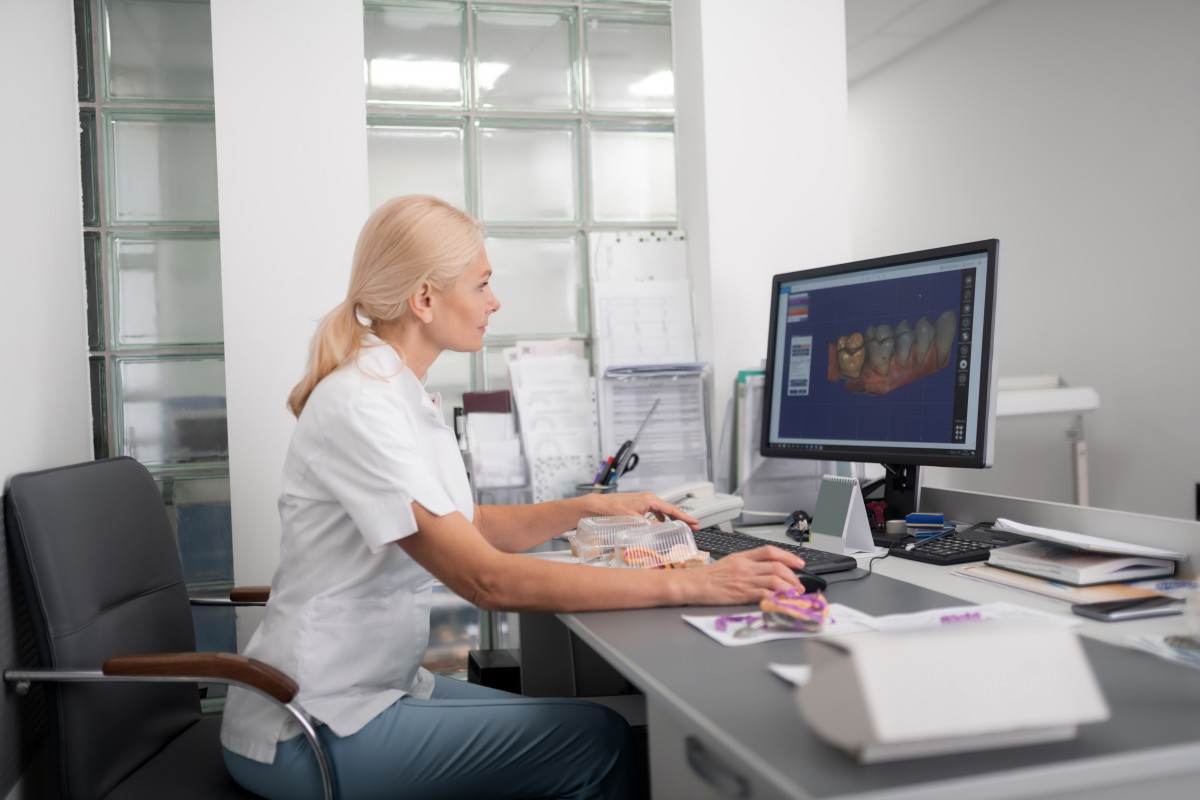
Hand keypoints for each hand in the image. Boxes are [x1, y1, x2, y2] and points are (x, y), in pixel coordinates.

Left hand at [582, 491, 699, 528]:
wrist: (597, 506)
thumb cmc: (612, 510)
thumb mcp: (634, 520)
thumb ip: (650, 526)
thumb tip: (663, 531)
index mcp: (650, 499)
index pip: (672, 509)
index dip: (685, 517)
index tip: (695, 523)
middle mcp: (648, 498)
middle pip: (669, 509)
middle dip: (680, 519)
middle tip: (691, 527)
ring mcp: (643, 501)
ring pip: (662, 511)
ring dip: (670, 519)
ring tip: (677, 527)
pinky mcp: (637, 505)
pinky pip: (653, 512)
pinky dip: (659, 518)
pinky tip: (658, 525)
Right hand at [681, 546, 804, 604]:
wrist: (694, 584)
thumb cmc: (709, 576)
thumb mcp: (730, 562)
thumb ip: (748, 563)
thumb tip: (767, 568)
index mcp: (742, 556)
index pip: (770, 551)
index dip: (788, 556)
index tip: (799, 563)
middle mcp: (745, 566)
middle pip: (777, 566)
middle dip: (793, 576)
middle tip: (798, 585)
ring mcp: (744, 580)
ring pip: (775, 580)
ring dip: (789, 587)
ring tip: (794, 594)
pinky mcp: (742, 594)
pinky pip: (765, 594)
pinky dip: (777, 597)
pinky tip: (781, 600)